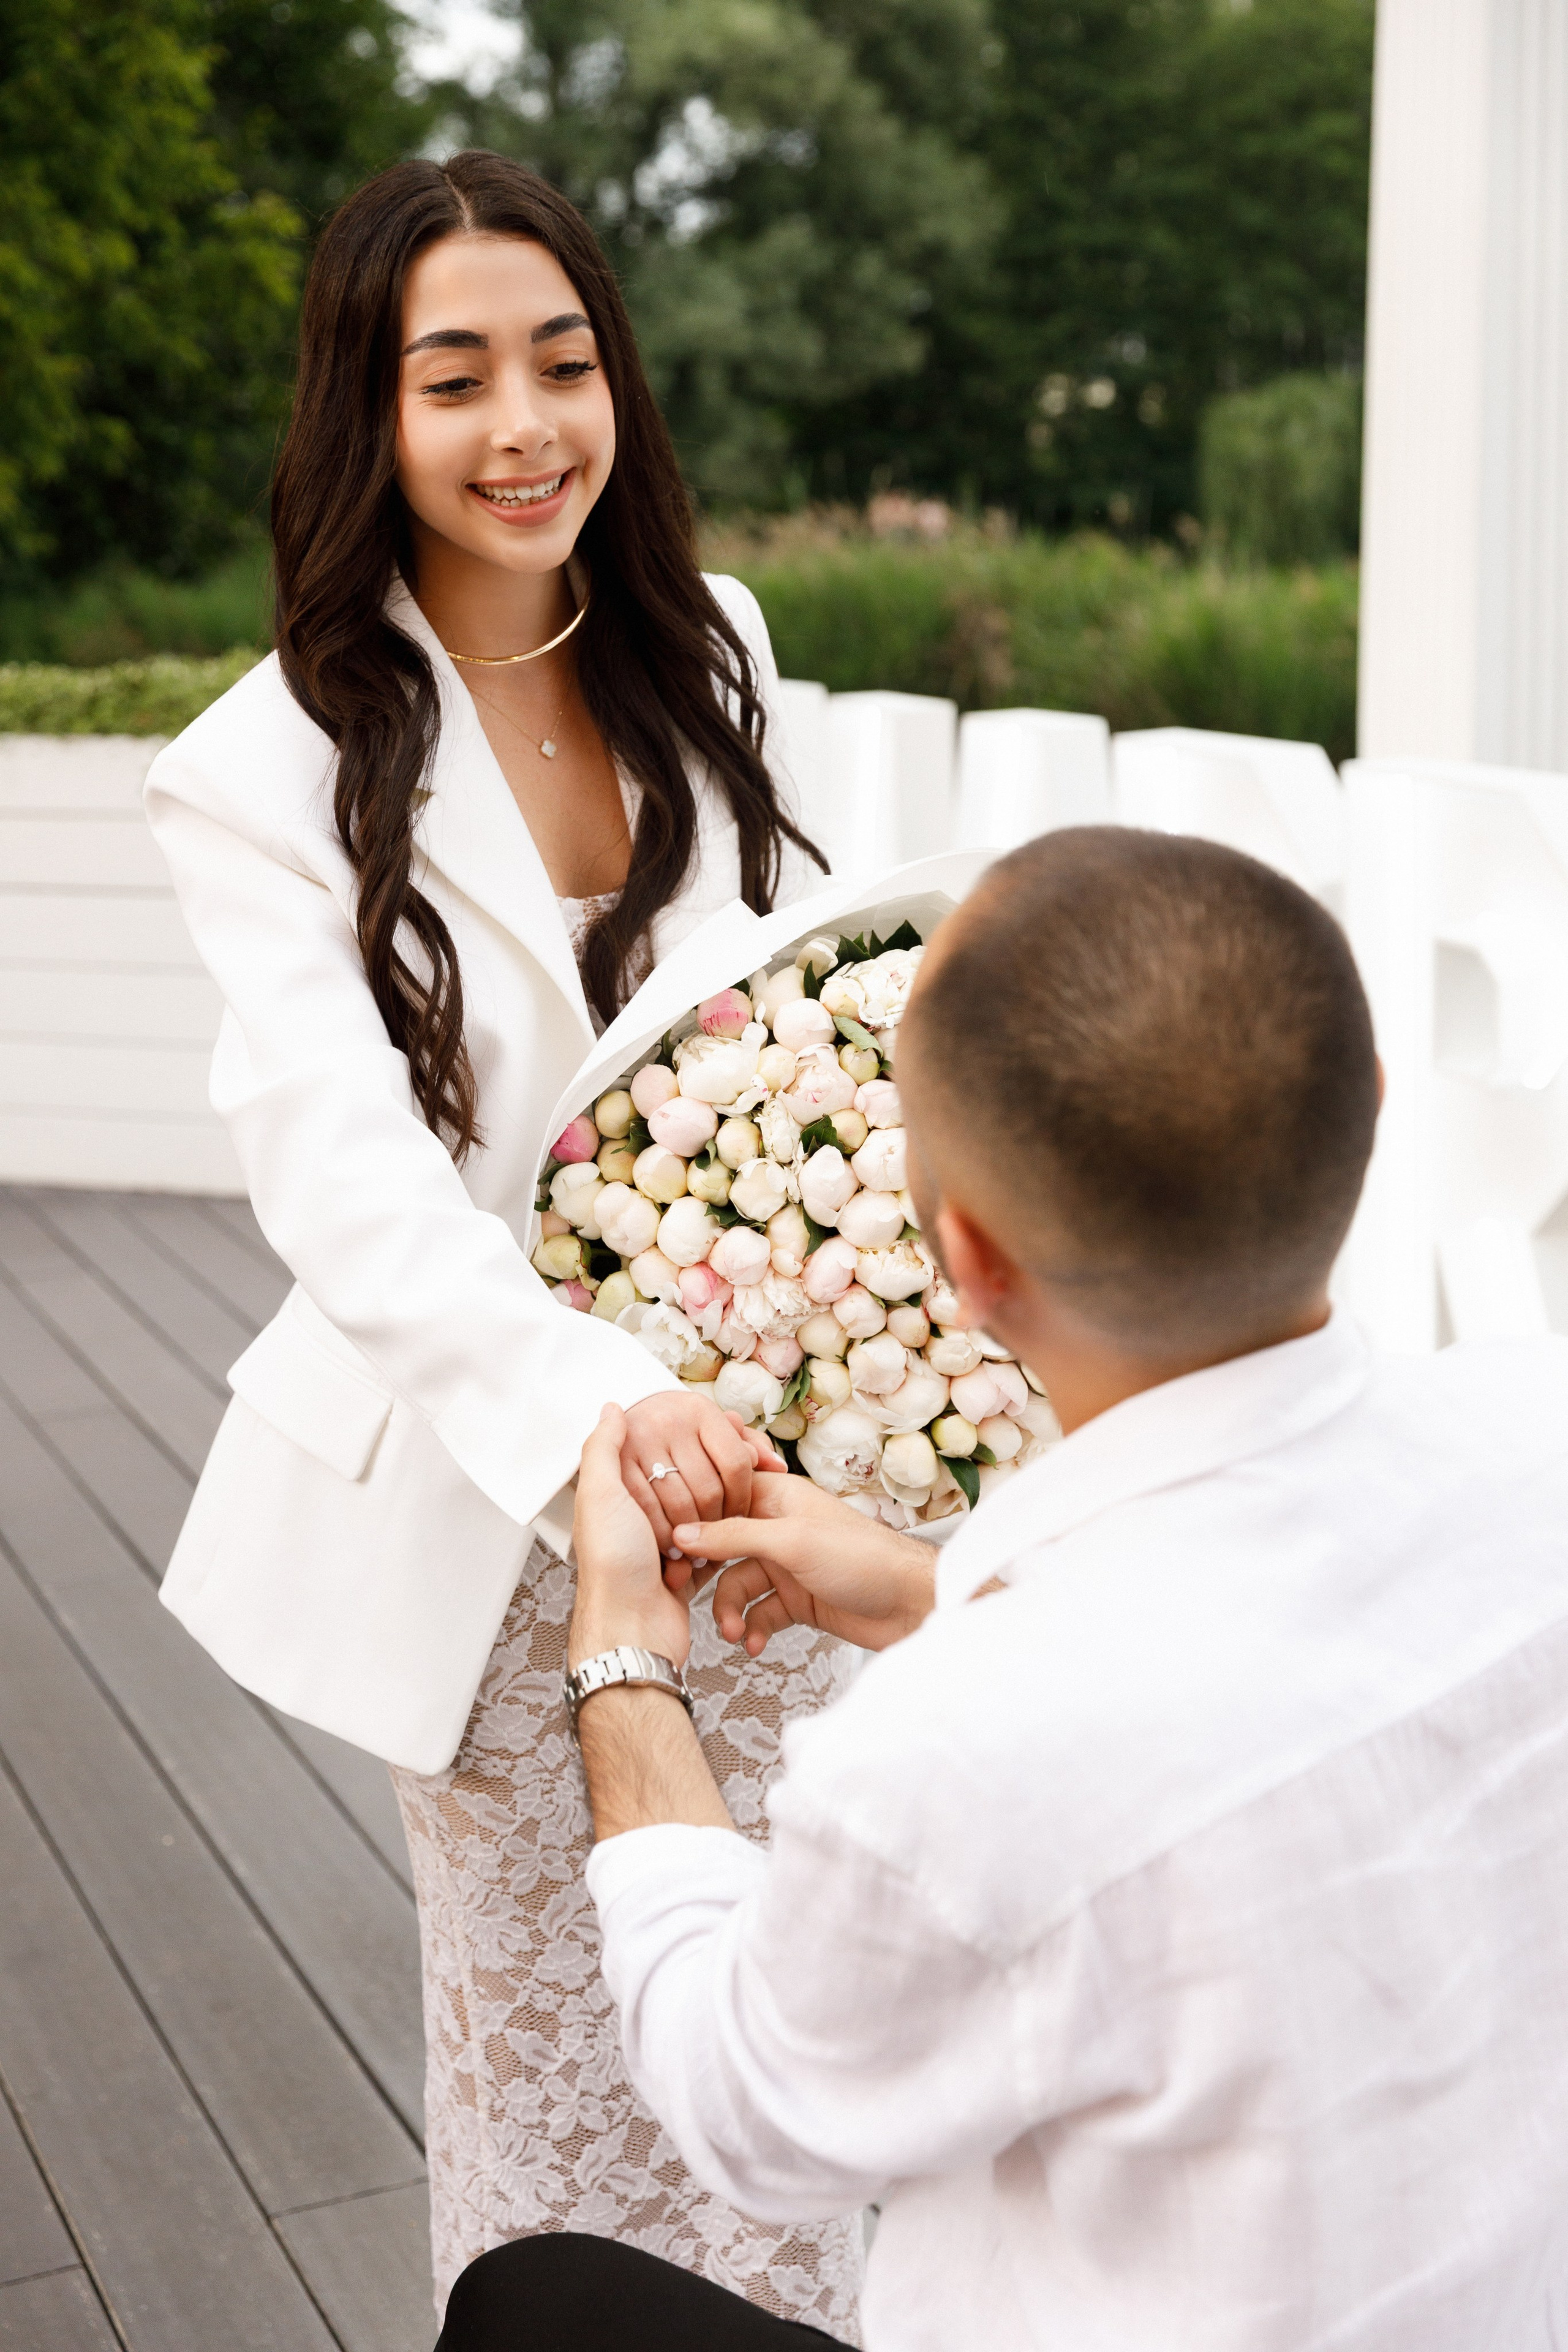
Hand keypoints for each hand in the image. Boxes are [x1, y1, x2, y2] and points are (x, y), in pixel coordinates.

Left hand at [570, 1406, 694, 1669]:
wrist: (633, 1630)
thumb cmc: (611, 1568)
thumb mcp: (599, 1496)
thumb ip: (603, 1447)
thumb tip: (611, 1409)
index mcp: (617, 1493)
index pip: (664, 1454)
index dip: (686, 1455)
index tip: (709, 1450)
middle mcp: (639, 1515)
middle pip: (693, 1482)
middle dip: (699, 1497)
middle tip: (697, 1509)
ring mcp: (666, 1542)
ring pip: (709, 1512)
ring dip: (709, 1525)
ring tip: (698, 1539)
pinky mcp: (689, 1567)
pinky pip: (718, 1545)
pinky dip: (719, 1549)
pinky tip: (714, 1553)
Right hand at [621, 1390, 759, 1558]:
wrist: (625, 1434)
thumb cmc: (680, 1436)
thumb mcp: (714, 1433)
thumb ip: (748, 1447)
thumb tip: (778, 1467)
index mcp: (699, 1411)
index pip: (736, 1463)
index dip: (743, 1499)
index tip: (739, 1517)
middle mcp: (669, 1421)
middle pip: (709, 1489)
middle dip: (717, 1522)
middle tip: (717, 1537)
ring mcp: (639, 1442)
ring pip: (680, 1504)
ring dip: (691, 1534)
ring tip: (697, 1547)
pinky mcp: (617, 1466)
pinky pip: (649, 1511)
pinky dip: (663, 1535)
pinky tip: (671, 1545)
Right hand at [673, 1476, 936, 1657]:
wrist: (911, 1605)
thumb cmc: (865, 1559)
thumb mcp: (793, 1542)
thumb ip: (735, 1536)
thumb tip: (685, 1532)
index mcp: (778, 1498)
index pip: (720, 1501)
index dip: (692, 1523)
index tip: (666, 1548)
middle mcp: (779, 1529)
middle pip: (723, 1548)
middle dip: (704, 1576)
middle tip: (683, 1595)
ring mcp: (788, 1566)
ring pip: (738, 1586)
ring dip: (731, 1612)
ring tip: (735, 1634)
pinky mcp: (797, 1599)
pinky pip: (760, 1613)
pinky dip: (754, 1629)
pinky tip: (756, 1644)